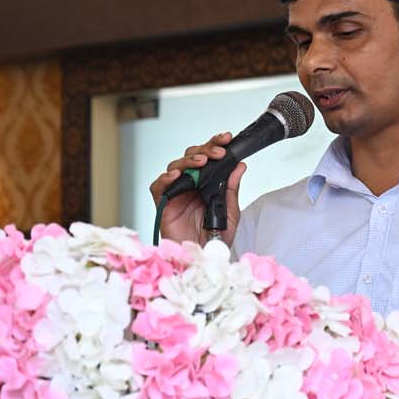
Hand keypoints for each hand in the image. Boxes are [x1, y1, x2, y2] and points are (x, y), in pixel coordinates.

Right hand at [149, 132, 246, 248]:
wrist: (204, 259)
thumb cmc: (216, 238)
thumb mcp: (230, 211)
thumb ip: (231, 188)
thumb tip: (240, 165)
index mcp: (206, 183)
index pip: (209, 158)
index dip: (215, 145)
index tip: (226, 139)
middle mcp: (190, 185)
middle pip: (191, 157)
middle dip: (204, 150)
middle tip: (217, 152)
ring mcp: (176, 193)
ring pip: (175, 166)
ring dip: (188, 161)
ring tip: (201, 162)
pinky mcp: (163, 204)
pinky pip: (158, 187)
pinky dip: (165, 179)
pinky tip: (175, 176)